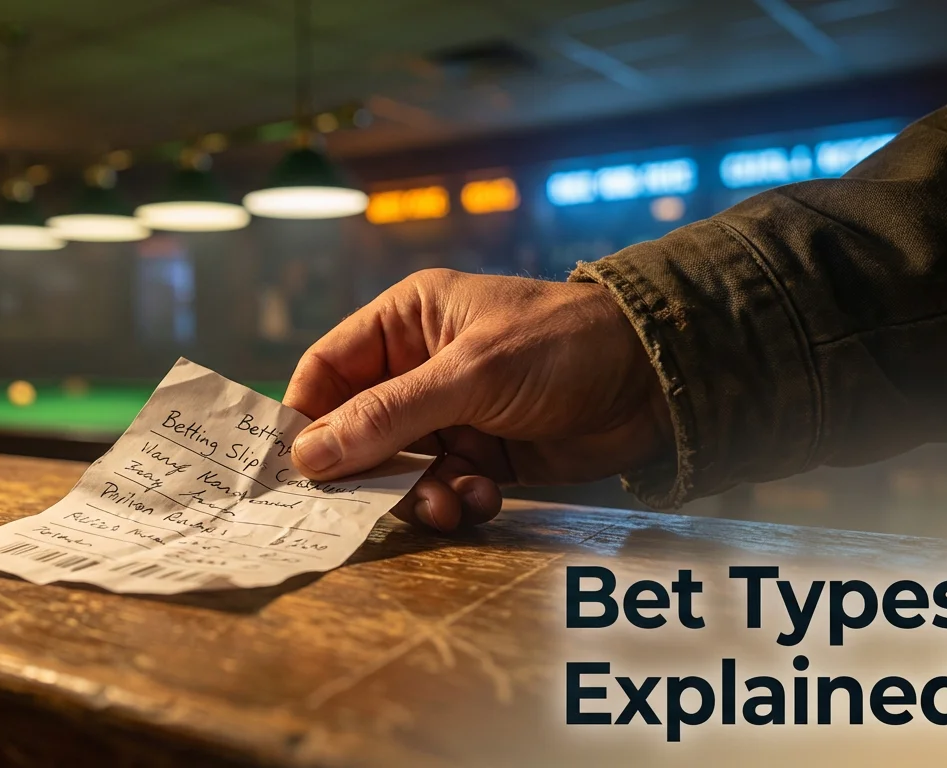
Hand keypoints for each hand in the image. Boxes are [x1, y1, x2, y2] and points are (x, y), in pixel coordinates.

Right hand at [283, 269, 671, 531]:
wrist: (657, 382)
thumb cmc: (561, 347)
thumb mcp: (470, 375)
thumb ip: (389, 416)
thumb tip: (309, 455)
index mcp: (405, 321)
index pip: (326, 370)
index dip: (304, 417)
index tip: (290, 469)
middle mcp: (418, 367)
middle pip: (356, 428)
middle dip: (366, 469)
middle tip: (367, 505)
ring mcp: (449, 414)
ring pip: (397, 467)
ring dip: (415, 494)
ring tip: (449, 504)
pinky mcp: (481, 454)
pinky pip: (441, 487)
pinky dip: (455, 501)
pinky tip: (485, 498)